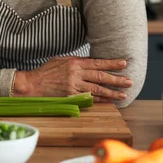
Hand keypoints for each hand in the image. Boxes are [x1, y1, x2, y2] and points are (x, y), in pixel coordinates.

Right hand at [14, 57, 131, 101]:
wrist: (32, 84)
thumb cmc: (46, 71)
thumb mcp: (61, 60)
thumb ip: (76, 62)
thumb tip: (90, 62)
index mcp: (74, 62)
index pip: (97, 62)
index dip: (111, 63)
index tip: (124, 63)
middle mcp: (75, 73)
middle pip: (100, 76)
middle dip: (116, 79)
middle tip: (129, 81)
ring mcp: (73, 86)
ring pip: (97, 89)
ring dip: (112, 92)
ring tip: (124, 94)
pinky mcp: (71, 97)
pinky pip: (89, 99)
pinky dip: (100, 100)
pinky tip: (109, 101)